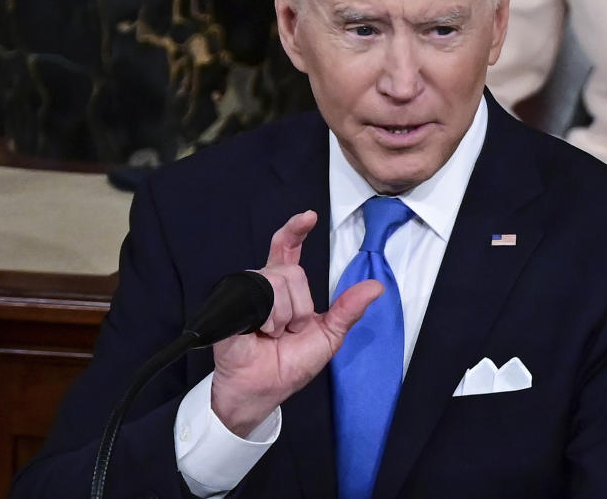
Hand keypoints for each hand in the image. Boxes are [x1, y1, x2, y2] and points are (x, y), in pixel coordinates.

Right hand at [210, 210, 382, 436]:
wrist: (261, 391)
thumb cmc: (289, 366)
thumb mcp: (328, 337)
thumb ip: (348, 309)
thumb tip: (376, 287)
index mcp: (287, 290)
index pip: (288, 249)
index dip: (296, 230)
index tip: (309, 216)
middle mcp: (266, 286)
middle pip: (291, 272)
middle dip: (299, 308)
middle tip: (288, 332)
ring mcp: (246, 294)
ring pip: (277, 281)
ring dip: (283, 317)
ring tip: (271, 336)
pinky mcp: (230, 305)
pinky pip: (258, 297)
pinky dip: (268, 320)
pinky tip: (260, 333)